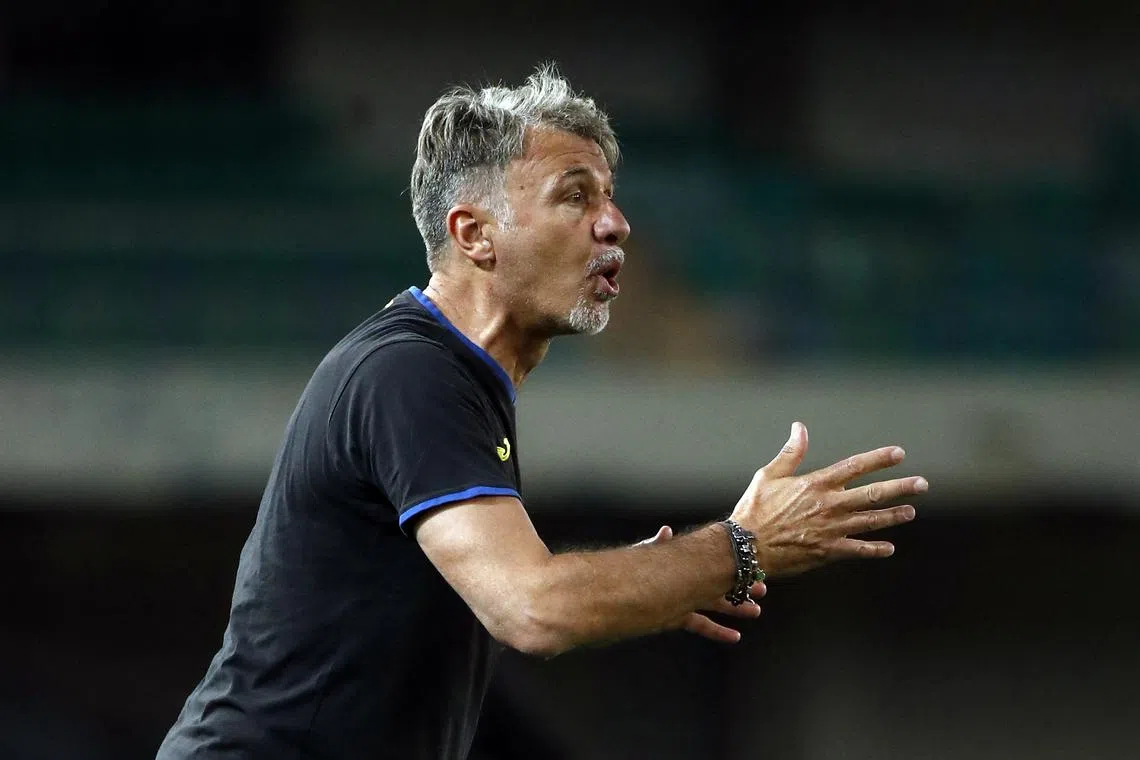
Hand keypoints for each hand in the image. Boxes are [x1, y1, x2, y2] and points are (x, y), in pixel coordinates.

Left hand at [637, 525, 764, 643]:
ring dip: (735, 608)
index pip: (712, 561)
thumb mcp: (644, 555)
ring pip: (714, 604)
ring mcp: (681, 599)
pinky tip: (733, 636)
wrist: (614, 596)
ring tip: (755, 611)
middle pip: (717, 583)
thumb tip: (666, 531)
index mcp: (682, 562)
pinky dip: (717, 631)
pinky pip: (700, 624)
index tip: (752, 565)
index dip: (732, 564)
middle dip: (740, 586)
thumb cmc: (628, 571)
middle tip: (761, 590)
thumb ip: (655, 545)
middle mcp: (683, 580)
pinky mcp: (675, 617)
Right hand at [729, 422, 926, 576]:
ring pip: (871, 521)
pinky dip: (875, 549)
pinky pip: (858, 550)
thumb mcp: (769, 475)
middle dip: (901, 488)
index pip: (855, 466)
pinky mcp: (828, 551)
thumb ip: (791, 453)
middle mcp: (830, 504)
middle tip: (922, 484)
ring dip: (894, 516)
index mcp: (817, 483)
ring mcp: (832, 529)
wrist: (746, 546)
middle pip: (873, 494)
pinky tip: (889, 548)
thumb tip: (800, 427)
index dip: (879, 459)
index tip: (899, 454)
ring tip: (911, 511)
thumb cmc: (755, 509)